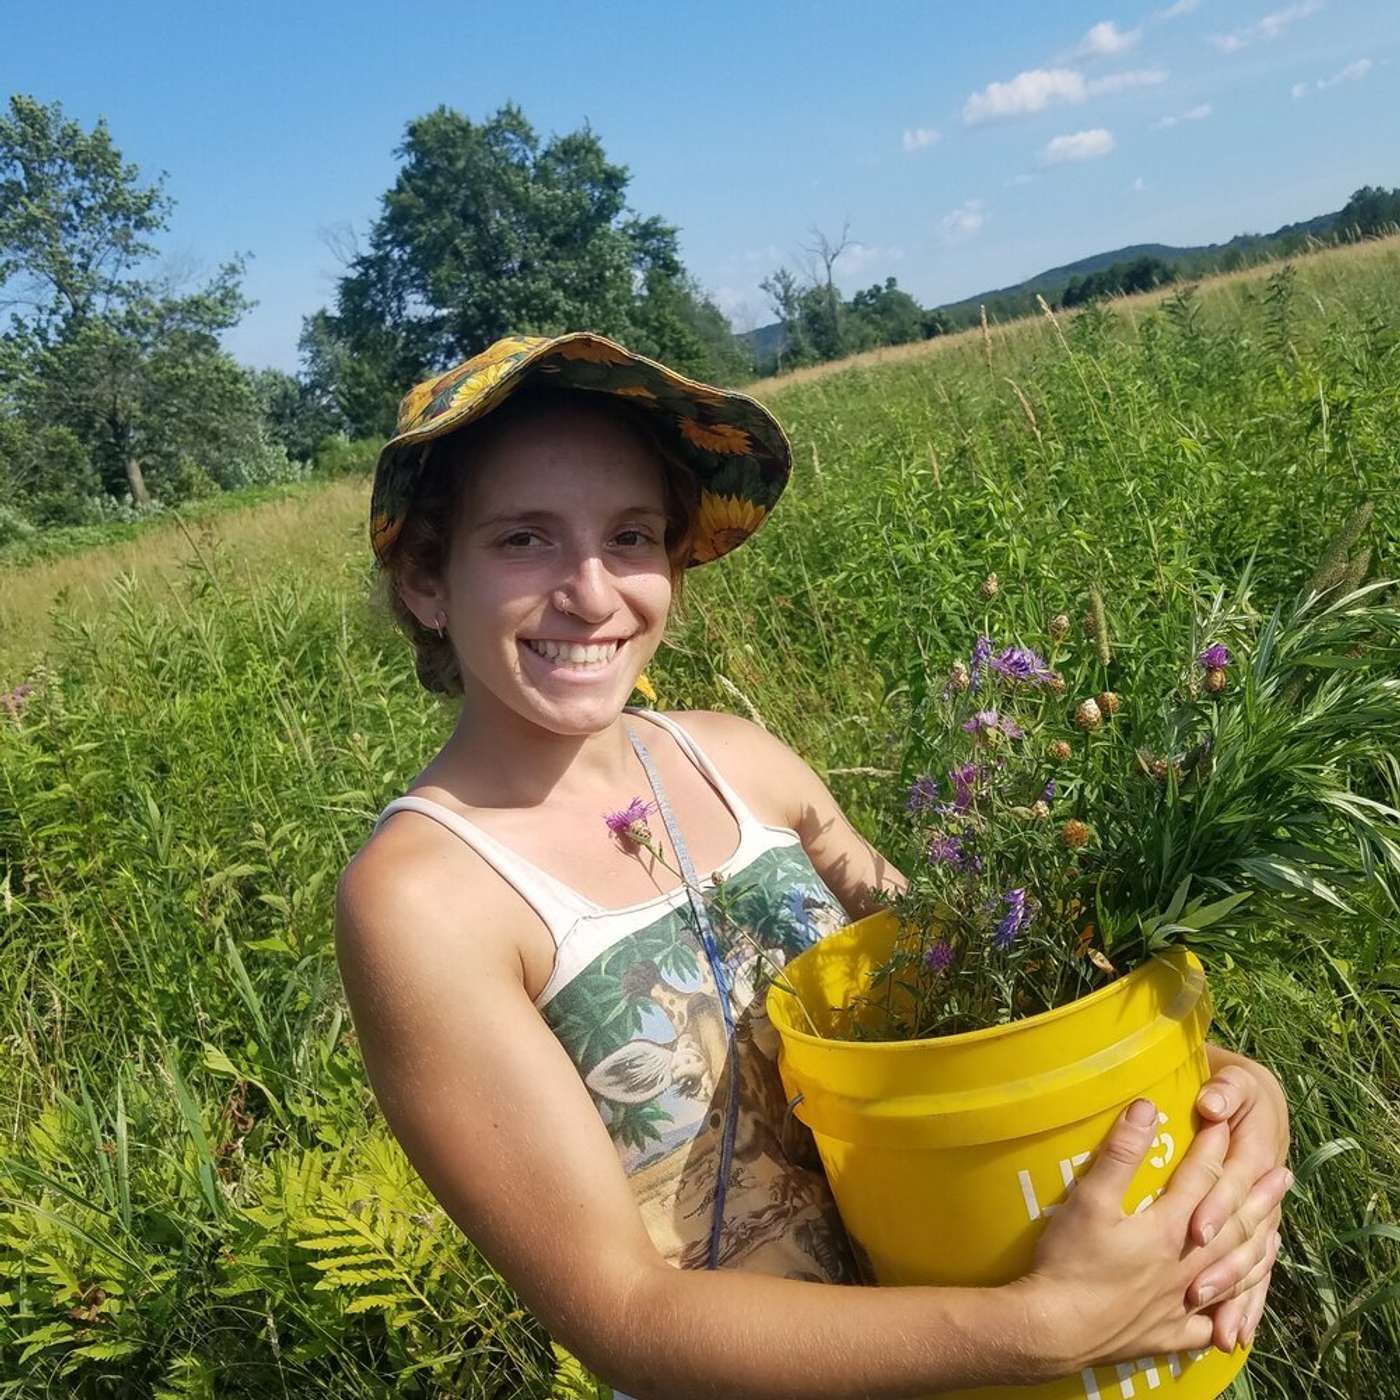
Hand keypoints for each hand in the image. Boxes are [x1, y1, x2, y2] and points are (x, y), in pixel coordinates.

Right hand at [1017, 1096, 1291, 1379]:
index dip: (1213, 1148)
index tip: (1225, 1122)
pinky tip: (1238, 1314)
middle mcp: (1186, 1267)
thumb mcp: (1089, 1200)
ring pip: (1233, 1275)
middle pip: (1232, 1227)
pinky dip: (1229, 1314)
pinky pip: (1210, 1325)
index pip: (1200, 1180)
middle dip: (1257, 1197)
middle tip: (1283, 1175)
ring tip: (1276, 1235)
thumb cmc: (1069, 1261)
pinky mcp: (1166, 1335)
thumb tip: (1147, 1107)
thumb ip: (1121, 1154)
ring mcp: (1180, 1306)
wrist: (1054, 1330)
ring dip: (1258, 1251)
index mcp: (1168, 1230)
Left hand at [1189, 1046, 1292, 1351]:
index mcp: (1254, 1156)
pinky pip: (1256, 1275)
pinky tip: (1236, 1334)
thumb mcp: (1234, 1082)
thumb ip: (1225, 1089)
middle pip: (1243, 1234)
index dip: (1215, 1206)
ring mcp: (1259, 1218)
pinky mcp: (1253, 1234)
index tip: (1194, 1229)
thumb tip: (1211, 1101)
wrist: (1258, 1102)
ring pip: (1253, 1264)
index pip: (1233, 1185)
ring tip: (1221, 1329)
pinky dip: (1248, 1304)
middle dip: (1222, 1266)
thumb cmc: (1236, 1090)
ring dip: (1238, 1296)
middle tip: (1196, 1294)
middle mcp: (1259, 1194)